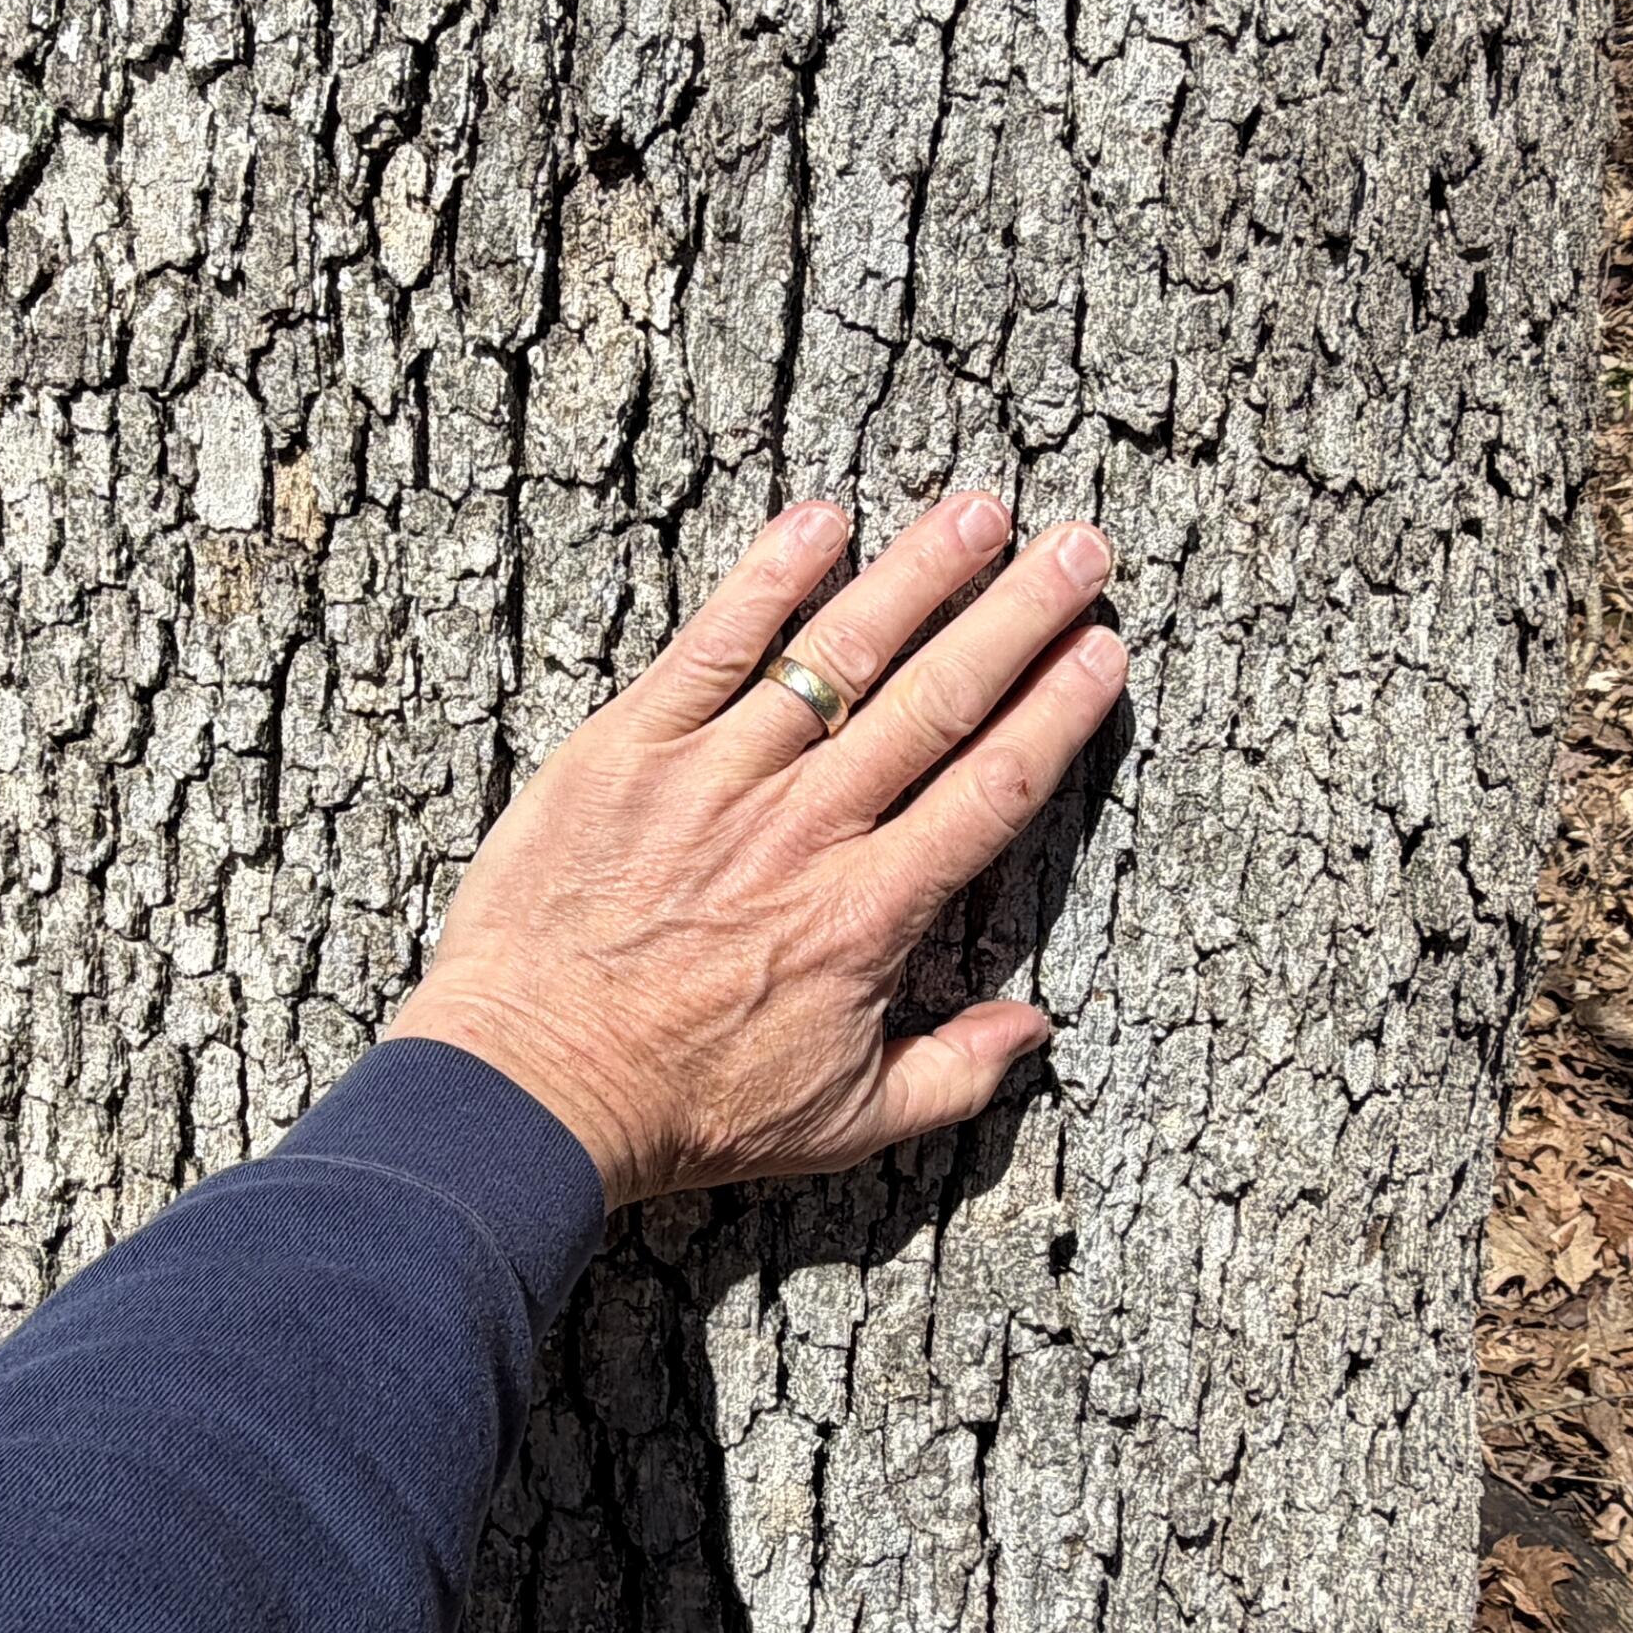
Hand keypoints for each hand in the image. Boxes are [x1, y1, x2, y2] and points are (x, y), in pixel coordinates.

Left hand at [389, 494, 1127, 1208]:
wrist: (529, 1089)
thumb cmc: (680, 1114)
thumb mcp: (840, 1123)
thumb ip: (952, 1074)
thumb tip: (1034, 1030)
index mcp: (869, 914)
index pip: (992, 790)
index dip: (1056, 713)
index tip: (1103, 650)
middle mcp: (808, 829)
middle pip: (938, 700)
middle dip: (1019, 617)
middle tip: (1080, 549)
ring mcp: (717, 778)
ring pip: (838, 655)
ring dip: (918, 574)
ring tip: (981, 509)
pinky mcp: (628, 749)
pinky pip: (710, 647)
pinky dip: (766, 578)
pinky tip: (821, 519)